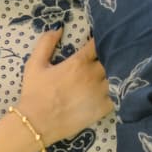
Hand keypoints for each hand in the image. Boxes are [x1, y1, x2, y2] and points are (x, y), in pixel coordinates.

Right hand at [17, 29, 111, 146]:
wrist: (37, 123)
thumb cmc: (35, 92)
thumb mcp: (34, 64)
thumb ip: (46, 43)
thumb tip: (59, 27)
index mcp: (78, 63)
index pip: (97, 45)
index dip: (98, 41)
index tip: (97, 42)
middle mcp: (93, 75)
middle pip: (110, 59)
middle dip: (107, 57)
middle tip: (102, 59)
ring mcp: (101, 92)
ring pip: (116, 76)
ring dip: (113, 73)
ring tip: (107, 74)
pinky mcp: (104, 108)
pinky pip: (117, 95)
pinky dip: (115, 90)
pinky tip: (109, 90)